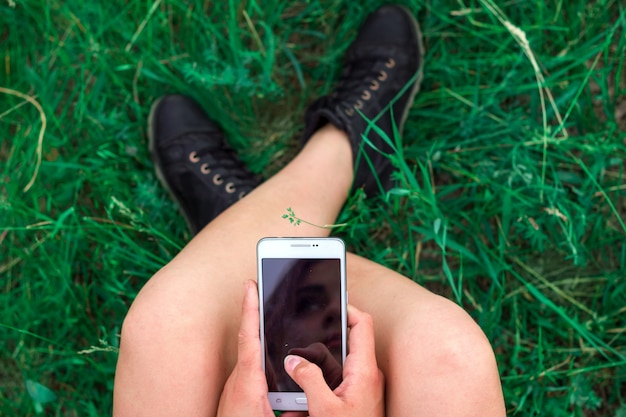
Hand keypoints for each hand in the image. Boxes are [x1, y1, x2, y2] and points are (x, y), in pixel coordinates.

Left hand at [216, 280, 305, 416]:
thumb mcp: (266, 416)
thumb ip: (287, 405)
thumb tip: (304, 398)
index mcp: (248, 381)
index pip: (249, 337)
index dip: (250, 308)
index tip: (250, 284)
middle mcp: (239, 379)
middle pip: (252, 341)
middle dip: (260, 316)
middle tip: (265, 288)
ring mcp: (235, 386)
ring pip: (253, 358)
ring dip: (263, 341)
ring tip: (273, 318)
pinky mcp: (236, 394)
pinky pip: (251, 371)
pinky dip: (262, 362)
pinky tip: (274, 366)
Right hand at [284, 305, 384, 416]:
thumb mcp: (325, 409)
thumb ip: (308, 380)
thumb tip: (293, 362)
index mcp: (364, 370)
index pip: (362, 324)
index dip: (346, 308)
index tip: (328, 302)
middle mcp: (365, 375)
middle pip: (338, 347)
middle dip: (313, 353)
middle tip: (294, 358)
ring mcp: (359, 387)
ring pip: (330, 370)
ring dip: (310, 381)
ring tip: (291, 403)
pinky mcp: (353, 398)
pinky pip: (330, 387)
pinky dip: (313, 395)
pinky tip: (296, 412)